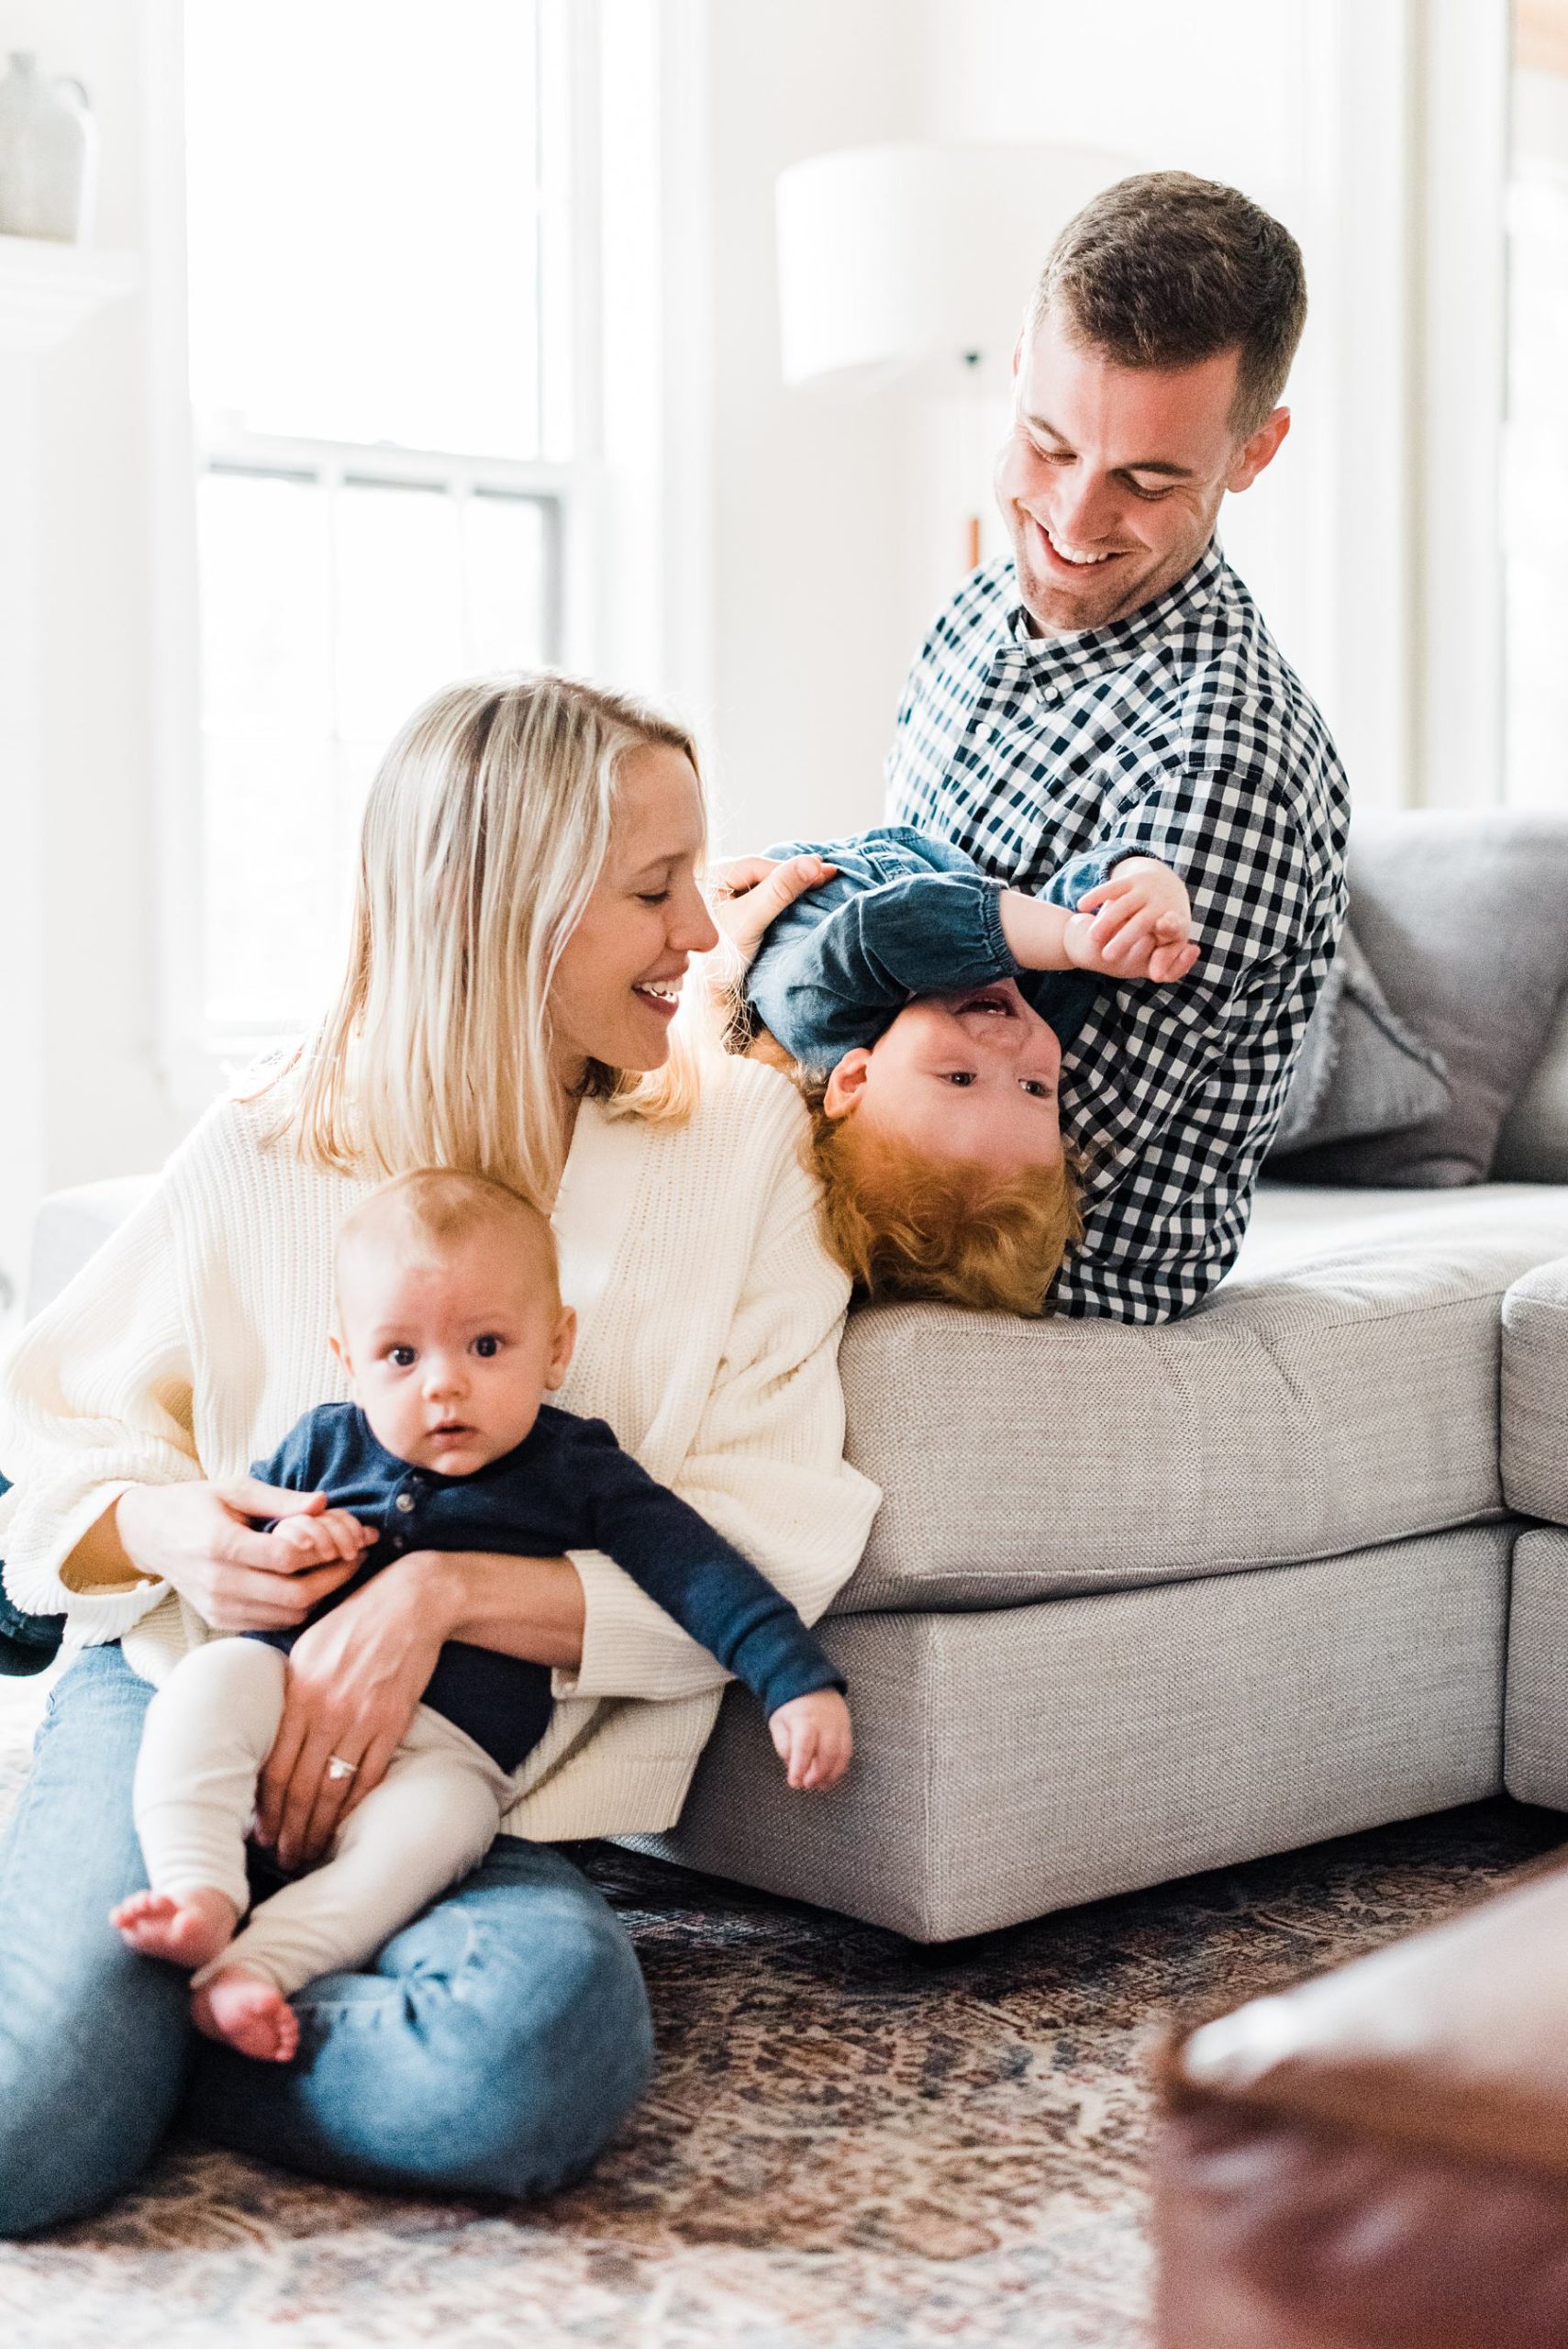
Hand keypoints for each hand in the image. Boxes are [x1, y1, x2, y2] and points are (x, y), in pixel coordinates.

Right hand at [115, 1479, 367, 1633]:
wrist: (150, 1534)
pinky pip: (272, 1622)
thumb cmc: (196, 1504)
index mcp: (221, 1544)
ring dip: (320, 1595)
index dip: (324, 1550)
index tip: (347, 1539)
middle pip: (294, 1595)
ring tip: (336, 1568)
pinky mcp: (220, 1621)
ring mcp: (218, 1607)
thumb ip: (279, 1499)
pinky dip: (297, 1607)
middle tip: (355, 1557)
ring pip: (288, 1615)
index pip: (286, 1558)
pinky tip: (308, 1582)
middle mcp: (218, 1582)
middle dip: (334, 1577)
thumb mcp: (235, 1488)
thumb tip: (323, 1503)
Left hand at [255, 1548, 456, 1868]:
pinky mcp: (393, 1724)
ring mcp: (362, 1720)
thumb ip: (288, 1692)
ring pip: (333, 1790)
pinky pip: (370, 1777)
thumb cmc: (354, 1621)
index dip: (266, 1808)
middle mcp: (326, 1712)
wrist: (411, 1603)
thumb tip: (268, 1732)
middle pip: (300, 1788)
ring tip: (309, 1854)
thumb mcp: (306, 1647)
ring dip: (319, 1829)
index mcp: (299, 1693)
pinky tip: (344, 1827)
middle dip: (289, 1830)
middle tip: (282, 1858)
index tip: (261, 1833)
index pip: (274, 1766)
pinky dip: (355, 1807)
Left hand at [709, 854, 836, 964]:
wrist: (709, 994)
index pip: (759, 865)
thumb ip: (779, 890)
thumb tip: (812, 862)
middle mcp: (716, 882)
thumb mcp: (751, 919)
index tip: (824, 872)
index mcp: (711, 876)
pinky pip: (763, 898)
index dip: (793, 867)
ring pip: (765, 885)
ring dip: (793, 885)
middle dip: (796, 874)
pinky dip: (784, 897)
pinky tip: (801, 896)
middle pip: (763, 873)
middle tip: (830, 873)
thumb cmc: (721, 956)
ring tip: (822, 881)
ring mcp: (725, 897)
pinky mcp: (735, 912)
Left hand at [769, 1687, 852, 1790]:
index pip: (803, 1747)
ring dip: (831, 1774)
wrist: (810, 1684)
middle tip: (807, 1785)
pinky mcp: (847, 1728)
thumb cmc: (791, 1707)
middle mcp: (825, 1723)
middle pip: (827, 1753)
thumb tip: (794, 1768)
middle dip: (817, 1774)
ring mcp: (839, 1725)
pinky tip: (831, 1776)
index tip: (794, 1783)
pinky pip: (847, 1751)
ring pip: (840, 1755)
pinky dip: (840, 1767)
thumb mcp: (778, 1724)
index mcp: (804, 1720)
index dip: (799, 1768)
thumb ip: (784, 1747)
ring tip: (820, 1785)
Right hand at [1069, 857, 1199, 982]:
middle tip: (1107, 957)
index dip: (1156, 951)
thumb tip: (1158, 976)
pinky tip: (1081, 905)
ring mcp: (1147, 888)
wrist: (1164, 883)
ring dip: (1107, 920)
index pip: (1168, 935)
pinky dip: (1096, 895)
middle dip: (1124, 940)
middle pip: (1141, 922)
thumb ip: (1165, 962)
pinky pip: (1112, 887)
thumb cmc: (1165, 929)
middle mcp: (1164, 902)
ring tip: (1093, 937)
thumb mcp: (1169, 944)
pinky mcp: (1133, 877)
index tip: (1144, 967)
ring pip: (1124, 905)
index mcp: (1178, 923)